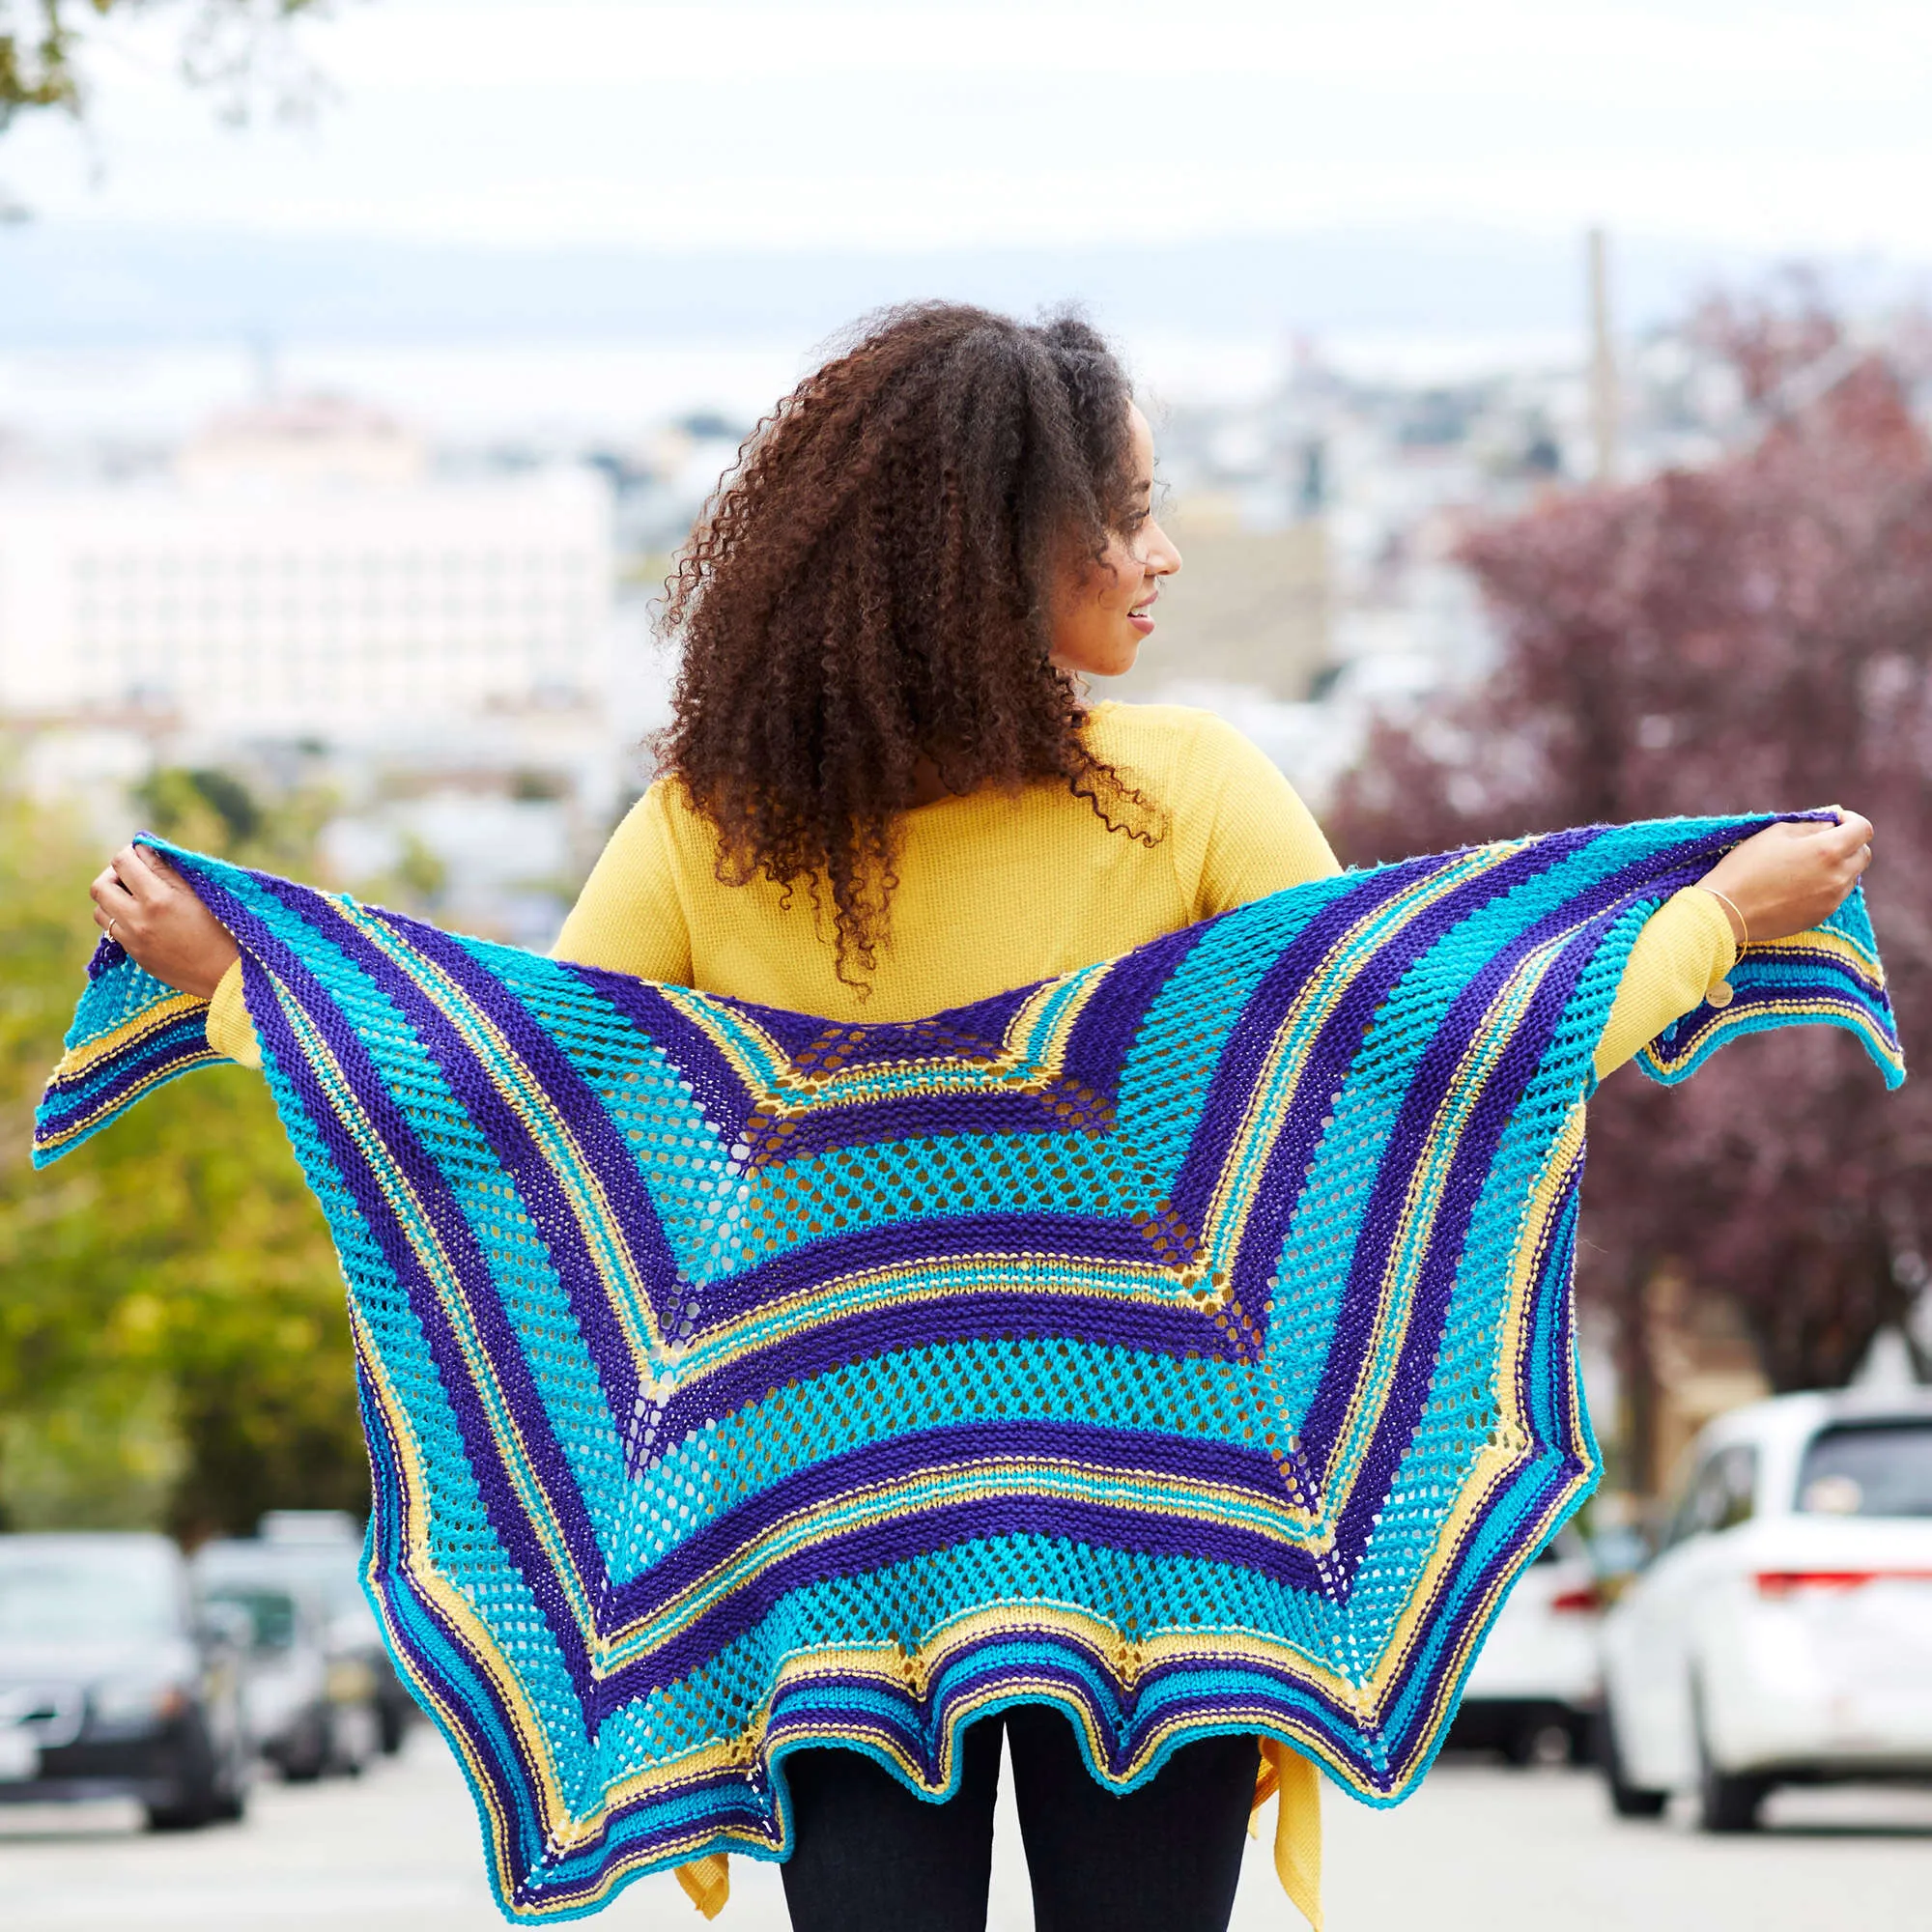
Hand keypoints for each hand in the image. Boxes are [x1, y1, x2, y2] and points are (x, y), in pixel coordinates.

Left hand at [89, 844, 239, 999]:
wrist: (227, 974)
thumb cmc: (222, 927)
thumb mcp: (197, 892)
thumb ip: (166, 869)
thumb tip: (142, 849)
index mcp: (158, 898)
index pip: (122, 863)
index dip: (129, 852)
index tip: (141, 854)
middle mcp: (138, 919)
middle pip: (99, 887)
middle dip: (113, 876)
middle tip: (132, 876)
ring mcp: (134, 941)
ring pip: (100, 912)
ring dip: (113, 900)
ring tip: (135, 899)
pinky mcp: (136, 956)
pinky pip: (113, 933)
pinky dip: (122, 921)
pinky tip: (145, 920)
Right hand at [1695, 809, 1873, 945]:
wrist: (1726, 911)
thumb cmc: (1746, 867)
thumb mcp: (1775, 834)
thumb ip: (1811, 826)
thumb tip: (1831, 824)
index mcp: (1828, 850)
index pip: (1863, 830)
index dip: (1851, 820)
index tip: (1835, 821)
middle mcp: (1838, 876)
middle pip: (1863, 855)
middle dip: (1849, 844)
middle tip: (1821, 842)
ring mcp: (1832, 900)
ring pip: (1850, 877)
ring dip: (1837, 867)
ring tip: (1804, 867)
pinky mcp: (1821, 916)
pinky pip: (1834, 896)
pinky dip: (1825, 886)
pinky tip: (1796, 886)